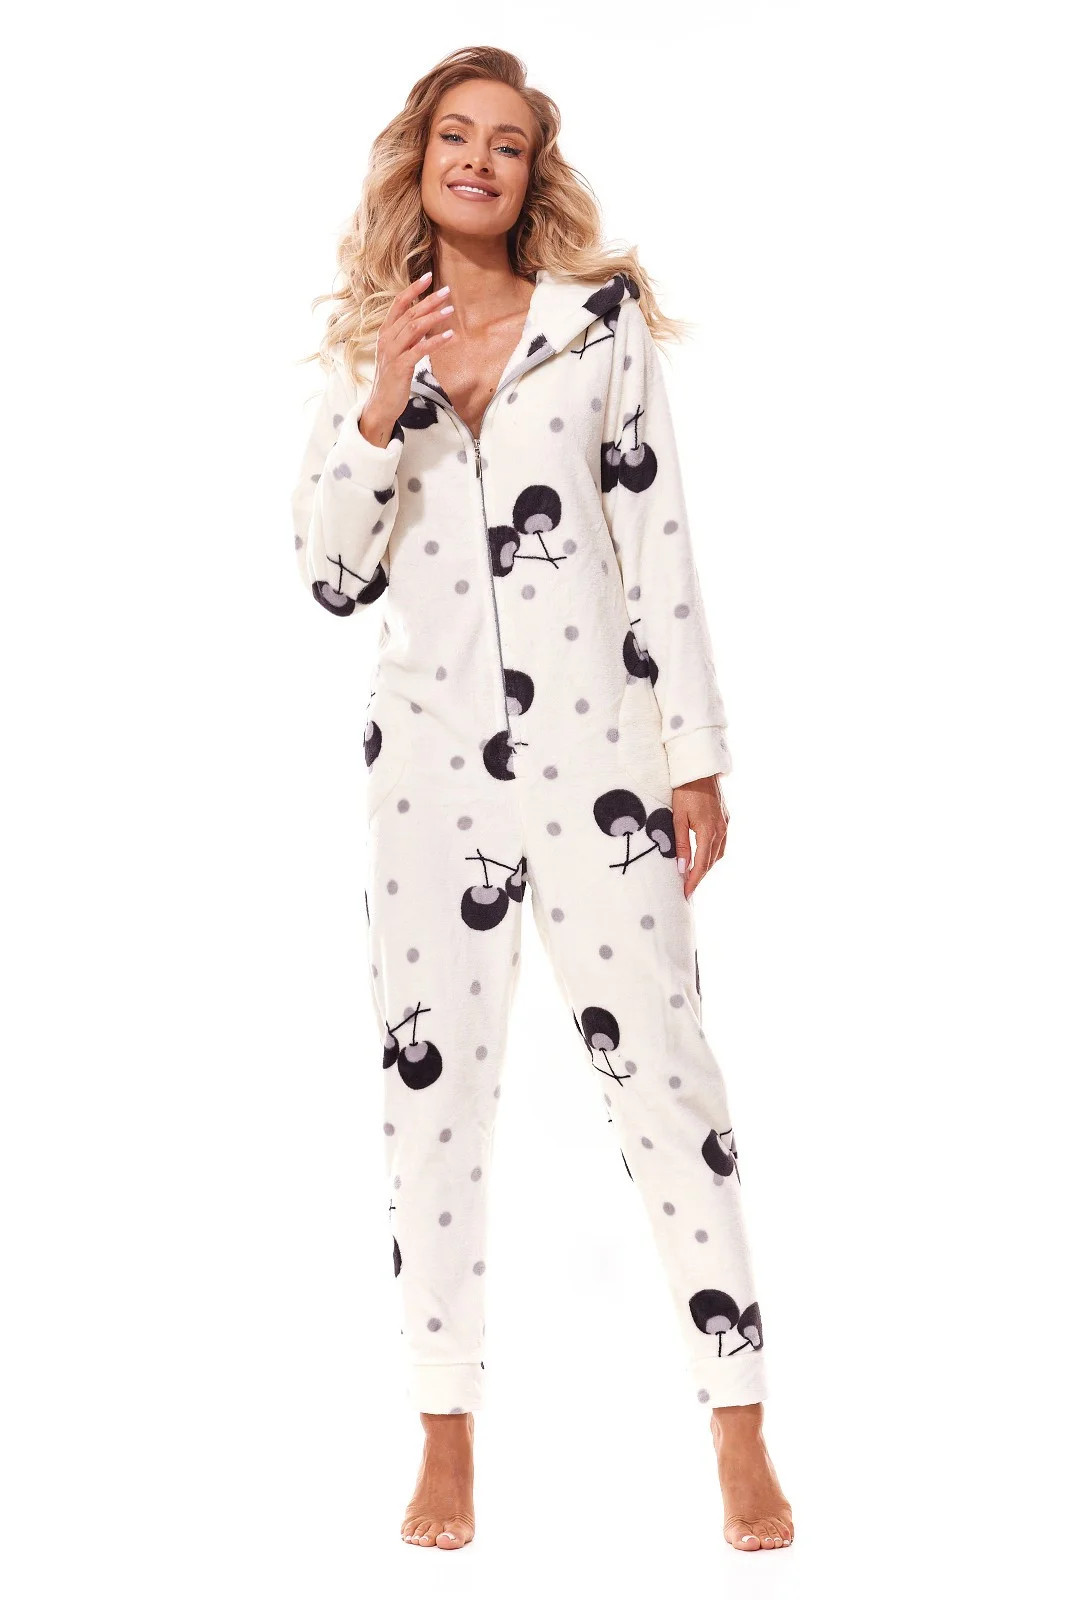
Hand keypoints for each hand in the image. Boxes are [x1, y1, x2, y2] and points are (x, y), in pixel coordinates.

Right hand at [359, 271, 454, 445]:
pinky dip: (435, 341)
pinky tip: (449, 336)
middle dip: (429, 300)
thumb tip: (426, 321)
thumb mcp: (399, 352)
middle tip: (447, 291)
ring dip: (434, 317)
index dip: (413, 289)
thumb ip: (409, 336)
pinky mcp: (400, 367)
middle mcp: (386, 338)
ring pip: (414, 328)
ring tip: (450, 310)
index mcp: (385, 332)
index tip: (428, 276)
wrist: (381, 404)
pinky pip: (420, 350)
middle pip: (409, 313)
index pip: (398, 303)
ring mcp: (392, 352)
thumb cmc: (392, 378)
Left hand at [673, 775, 729, 899]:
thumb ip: (681, 845)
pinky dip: (713, 853)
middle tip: (688, 889)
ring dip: (707, 866)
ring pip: (718, 853)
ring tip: (694, 875)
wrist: (700, 768)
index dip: (694, 881)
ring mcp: (726, 824)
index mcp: (708, 831)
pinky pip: (721, 843)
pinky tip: (704, 856)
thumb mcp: (678, 818)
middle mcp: (721, 830)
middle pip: (711, 862)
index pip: (701, 864)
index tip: (686, 894)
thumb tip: (682, 869)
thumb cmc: (684, 791)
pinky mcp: (726, 818)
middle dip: (700, 877)